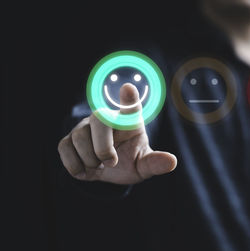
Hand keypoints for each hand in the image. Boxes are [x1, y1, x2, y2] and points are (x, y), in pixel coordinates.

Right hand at [58, 83, 176, 184]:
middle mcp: (106, 119)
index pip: (130, 105)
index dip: (129, 98)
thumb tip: (172, 161)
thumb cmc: (131, 160)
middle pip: (99, 120)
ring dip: (90, 160)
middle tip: (111, 162)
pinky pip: (65, 148)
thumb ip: (155, 162)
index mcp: (129, 121)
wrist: (110, 172)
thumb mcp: (144, 164)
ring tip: (100, 166)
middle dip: (103, 146)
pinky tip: (86, 169)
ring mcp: (85, 127)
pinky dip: (75, 165)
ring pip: (79, 137)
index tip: (128, 89)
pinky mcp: (69, 139)